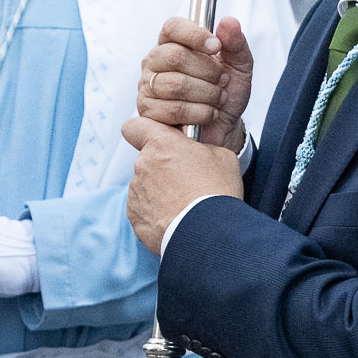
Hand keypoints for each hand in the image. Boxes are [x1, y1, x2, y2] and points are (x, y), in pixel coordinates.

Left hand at [123, 116, 245, 252]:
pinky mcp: (135, 217)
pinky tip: (179, 217)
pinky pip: (145, 209)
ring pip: (146, 186)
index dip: (144, 131)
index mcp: (161, 145)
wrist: (209, 231)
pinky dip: (158, 212)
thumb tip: (197, 154)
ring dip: (161, 191)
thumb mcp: (222, 156)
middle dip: (164, 167)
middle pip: (147, 160)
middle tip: (188, 179)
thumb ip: (201, 149)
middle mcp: (142, 166)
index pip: (134, 126)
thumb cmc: (216, 192)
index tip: (158, 140)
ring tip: (186, 203)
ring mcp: (136, 193)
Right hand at [138, 16, 253, 153]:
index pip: (173, 27)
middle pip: (174, 56)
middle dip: (208, 71)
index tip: (216, 46)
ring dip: (208, 94)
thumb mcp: (240, 65)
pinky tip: (209, 113)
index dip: (195, 34)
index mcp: (174, 43)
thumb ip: (236, 43)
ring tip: (218, 98)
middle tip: (223, 80)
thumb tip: (229, 22)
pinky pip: (174, 109)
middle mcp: (155, 61)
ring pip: (176, 85)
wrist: (226, 126)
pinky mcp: (148, 111)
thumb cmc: (228, 92)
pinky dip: (201, 112)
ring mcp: (148, 86)